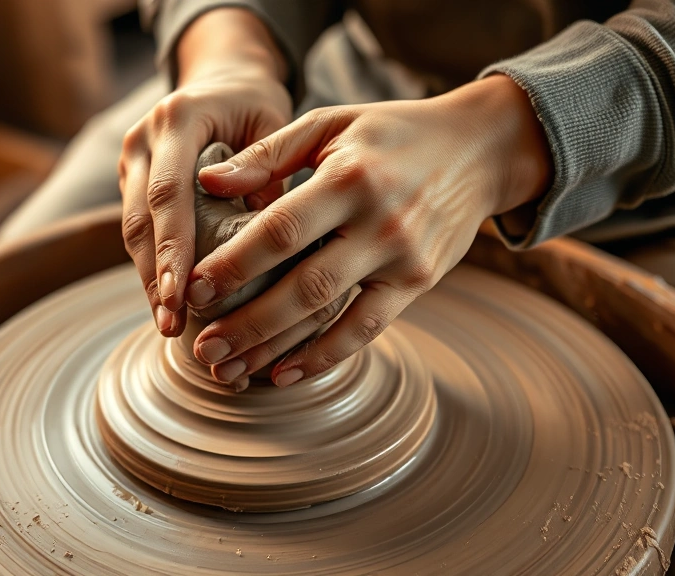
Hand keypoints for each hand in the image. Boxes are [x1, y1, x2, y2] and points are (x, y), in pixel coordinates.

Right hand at [118, 8, 290, 337]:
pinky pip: (137, 230)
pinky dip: (152, 268)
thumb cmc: (255, 103)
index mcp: (178, 118)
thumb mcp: (272, 121)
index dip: (173, 247)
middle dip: (154, 276)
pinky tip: (168, 305)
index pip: (168, 192)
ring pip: (131, 230)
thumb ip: (265, 170)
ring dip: (148, 280)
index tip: (180, 293)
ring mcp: (132, 159)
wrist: (222, 78)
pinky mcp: (132, 180)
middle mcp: (144, 138)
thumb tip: (259, 231)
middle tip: (171, 322)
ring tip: (169, 325)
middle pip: (140, 218)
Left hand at [187, 75, 551, 385]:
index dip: (234, 264)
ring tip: (229, 370)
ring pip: (331, 314)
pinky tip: (284, 372)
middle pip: (303, 285)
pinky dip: (325, 355)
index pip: (280, 229)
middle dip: (247, 321)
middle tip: (202, 347)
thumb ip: (267, 154)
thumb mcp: (330, 123)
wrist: (480, 150)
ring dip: (275, 347)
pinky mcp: (419, 283)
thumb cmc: (391, 133)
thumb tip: (207, 181)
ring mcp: (403, 258)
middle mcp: (379, 222)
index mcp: (349, 177)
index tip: (194, 290)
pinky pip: (367, 329)